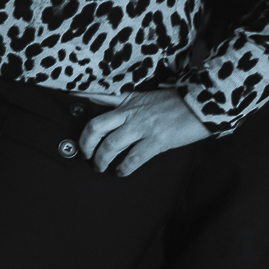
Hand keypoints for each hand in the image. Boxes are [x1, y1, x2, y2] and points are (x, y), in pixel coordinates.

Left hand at [78, 89, 209, 175]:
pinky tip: (121, 172)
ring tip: (101, 167)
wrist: (204, 104)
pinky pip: (133, 158)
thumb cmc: (178, 102)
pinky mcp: (157, 141)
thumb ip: (130, 103)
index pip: (98, 96)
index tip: (65, 99)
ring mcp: (143, 127)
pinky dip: (124, 168)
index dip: (79, 98)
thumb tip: (113, 109)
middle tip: (85, 153)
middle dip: (86, 143)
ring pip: (110, 145)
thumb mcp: (148, 96)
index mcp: (129, 99)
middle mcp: (131, 112)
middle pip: (96, 126)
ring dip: (102, 159)